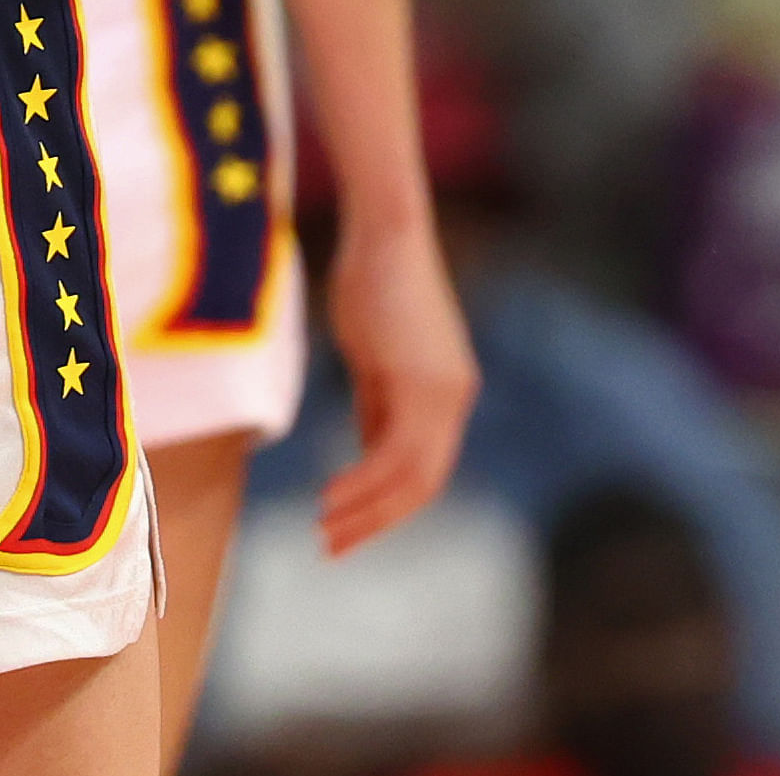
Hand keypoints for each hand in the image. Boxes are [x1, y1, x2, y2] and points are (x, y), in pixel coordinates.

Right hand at [314, 211, 478, 554]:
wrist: (384, 232)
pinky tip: (330, 495)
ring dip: (367, 510)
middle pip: (423, 485)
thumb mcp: (372, 355)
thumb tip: (369, 446)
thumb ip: (376, 403)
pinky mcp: (423, 386)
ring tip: (325, 529)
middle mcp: (454, 399)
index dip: (386, 504)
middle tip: (333, 546)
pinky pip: (394, 454)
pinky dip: (363, 482)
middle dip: (377, 520)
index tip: (344, 523)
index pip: (422, 469)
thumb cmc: (370, 279)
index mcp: (445, 394)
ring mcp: (443, 394)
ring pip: (413, 479)